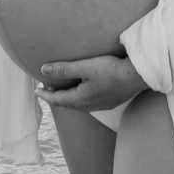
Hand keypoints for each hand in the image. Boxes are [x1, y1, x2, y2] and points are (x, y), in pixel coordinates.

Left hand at [33, 53, 147, 110]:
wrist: (137, 76)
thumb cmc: (112, 70)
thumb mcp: (85, 67)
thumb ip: (64, 69)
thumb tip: (44, 70)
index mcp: (81, 99)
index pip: (57, 100)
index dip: (45, 95)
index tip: (36, 90)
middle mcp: (89, 106)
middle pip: (67, 104)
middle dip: (55, 96)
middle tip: (46, 88)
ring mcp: (101, 105)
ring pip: (78, 104)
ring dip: (68, 97)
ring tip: (62, 88)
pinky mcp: (109, 102)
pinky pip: (88, 102)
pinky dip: (79, 97)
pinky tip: (83, 90)